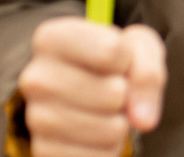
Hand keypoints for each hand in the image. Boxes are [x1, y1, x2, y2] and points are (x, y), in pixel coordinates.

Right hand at [18, 17, 166, 156]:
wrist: (86, 93)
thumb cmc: (113, 62)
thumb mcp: (137, 47)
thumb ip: (148, 72)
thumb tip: (143, 120)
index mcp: (52, 38)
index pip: (113, 51)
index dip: (128, 58)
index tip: (115, 57)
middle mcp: (35, 78)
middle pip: (113, 93)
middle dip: (124, 94)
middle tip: (110, 88)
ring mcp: (35, 119)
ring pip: (110, 129)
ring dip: (119, 123)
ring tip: (103, 110)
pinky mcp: (44, 152)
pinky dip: (108, 148)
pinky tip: (95, 134)